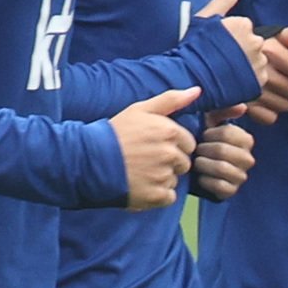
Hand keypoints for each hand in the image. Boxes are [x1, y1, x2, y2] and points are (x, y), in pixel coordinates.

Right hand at [109, 86, 198, 209]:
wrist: (90, 160)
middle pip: (184, 163)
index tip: (155, 146)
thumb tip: (197, 90)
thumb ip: (172, 100)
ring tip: (141, 172)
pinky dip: (158, 195)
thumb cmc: (116, 133)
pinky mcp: (155, 195)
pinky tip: (142, 186)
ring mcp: (163, 176)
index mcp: (169, 131)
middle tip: (147, 160)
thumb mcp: (141, 109)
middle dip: (170, 163)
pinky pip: (168, 197)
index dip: (174, 145)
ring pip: (175, 180)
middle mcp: (170, 153)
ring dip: (162, 179)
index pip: (189, 144)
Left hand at [192, 108, 253, 200]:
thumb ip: (223, 110)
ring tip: (197, 162)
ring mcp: (241, 176)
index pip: (227, 133)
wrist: (193, 167)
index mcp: (245, 140)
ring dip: (203, 164)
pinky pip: (219, 185)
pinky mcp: (231, 191)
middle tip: (198, 150)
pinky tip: (200, 176)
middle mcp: (247, 159)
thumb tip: (242, 106)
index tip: (203, 136)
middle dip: (204, 150)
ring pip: (221, 168)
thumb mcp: (210, 121)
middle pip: (222, 150)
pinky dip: (205, 180)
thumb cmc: (202, 140)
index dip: (209, 134)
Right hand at [196, 0, 267, 89]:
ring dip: (245, 65)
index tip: (217, 45)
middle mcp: (255, 42)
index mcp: (243, 24)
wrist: (191, 78)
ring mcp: (259, 63)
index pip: (243, 28)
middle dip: (240, 50)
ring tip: (225, 72)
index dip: (230, 38)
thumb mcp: (205, 18)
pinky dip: (247, 80)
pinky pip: (257, 78)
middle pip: (251, 44)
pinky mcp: (258, 81)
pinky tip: (231, 82)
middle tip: (221, 59)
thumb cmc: (194, 48)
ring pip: (256, 61)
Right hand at [247, 21, 287, 125]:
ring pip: (284, 105)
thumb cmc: (241, 48)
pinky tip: (257, 103)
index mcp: (269, 49)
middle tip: (274, 80)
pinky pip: (270, 118)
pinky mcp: (242, 106)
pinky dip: (265, 113)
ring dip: (277, 100)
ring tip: (264, 90)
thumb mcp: (266, 36)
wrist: (205, 64)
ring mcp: (252, 89)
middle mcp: (262, 69)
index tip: (285, 67)